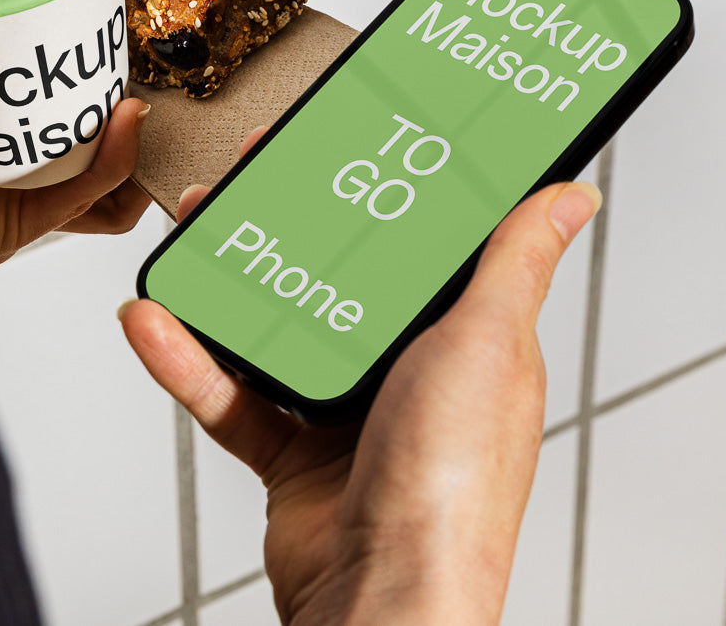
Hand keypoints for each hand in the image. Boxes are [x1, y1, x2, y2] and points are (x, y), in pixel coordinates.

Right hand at [120, 127, 598, 623]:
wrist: (381, 602)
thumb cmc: (453, 489)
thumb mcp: (487, 345)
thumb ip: (513, 263)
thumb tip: (569, 198)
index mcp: (468, 343)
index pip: (426, 247)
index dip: (388, 193)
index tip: (349, 145)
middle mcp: (410, 376)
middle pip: (341, 281)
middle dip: (292, 231)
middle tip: (253, 182)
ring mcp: (348, 417)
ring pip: (279, 330)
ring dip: (231, 286)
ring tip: (195, 234)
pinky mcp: (292, 458)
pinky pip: (231, 397)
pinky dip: (190, 362)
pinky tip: (156, 321)